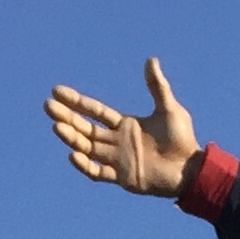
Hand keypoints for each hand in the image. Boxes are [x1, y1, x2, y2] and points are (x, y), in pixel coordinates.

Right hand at [44, 57, 198, 195]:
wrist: (191, 170)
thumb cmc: (182, 140)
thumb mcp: (169, 108)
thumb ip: (157, 87)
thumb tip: (150, 60)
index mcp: (125, 125)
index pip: (94, 111)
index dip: (76, 102)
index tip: (57, 91)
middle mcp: (117, 142)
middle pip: (85, 128)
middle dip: (67, 117)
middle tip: (48, 107)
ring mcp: (118, 160)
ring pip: (88, 148)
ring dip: (72, 138)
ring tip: (56, 127)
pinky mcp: (123, 178)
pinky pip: (99, 172)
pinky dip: (85, 165)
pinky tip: (73, 154)